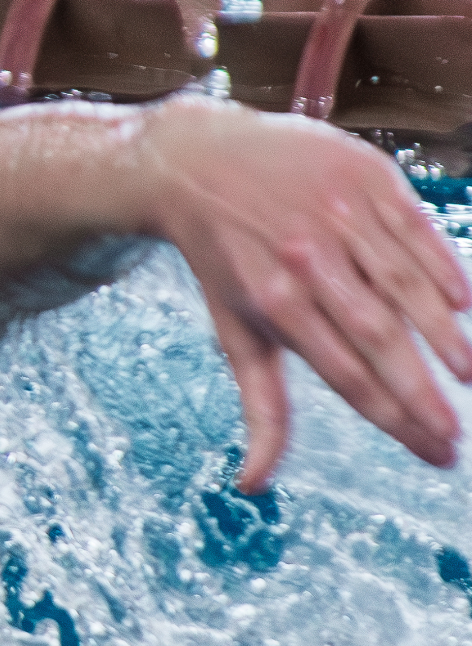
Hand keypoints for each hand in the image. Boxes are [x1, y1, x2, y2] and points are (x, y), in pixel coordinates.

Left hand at [134, 98, 471, 491]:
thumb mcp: (235, 330)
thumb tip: (252, 484)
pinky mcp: (367, 177)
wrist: (200, 160)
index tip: (435, 452)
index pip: (346, 375)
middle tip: (455, 435)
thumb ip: (261, 407)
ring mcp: (339, 215)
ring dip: (446, 337)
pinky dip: (445, 269)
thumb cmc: (227, 259)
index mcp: (275, 302)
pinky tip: (464, 309)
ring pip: (406, 284)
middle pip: (379, 337)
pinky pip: (417, 230)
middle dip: (423, 391)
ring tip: (469, 379)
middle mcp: (308, 260)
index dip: (394, 419)